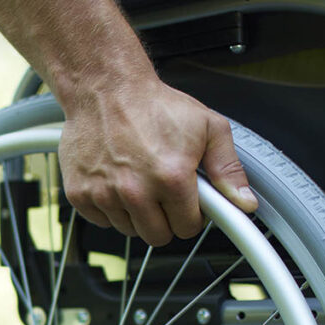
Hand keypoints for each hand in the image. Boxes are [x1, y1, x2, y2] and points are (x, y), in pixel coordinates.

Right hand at [59, 79, 257, 246]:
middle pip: (157, 237)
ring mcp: (104, 194)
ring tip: (138, 181)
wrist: (105, 87)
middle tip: (163, 193)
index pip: (187, 228)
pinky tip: (115, 182)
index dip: (191, 216)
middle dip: (165, 219)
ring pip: (128, 230)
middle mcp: (135, 190)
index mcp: (171, 178)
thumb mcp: (208, 127)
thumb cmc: (153, 104)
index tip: (187, 203)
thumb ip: (228, 169)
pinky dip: (109, 207)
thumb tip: (245, 203)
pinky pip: (101, 220)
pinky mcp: (80, 194)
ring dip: (136, 213)